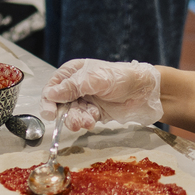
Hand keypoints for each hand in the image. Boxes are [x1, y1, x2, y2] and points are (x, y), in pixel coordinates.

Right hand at [40, 59, 161, 130]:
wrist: (145, 91)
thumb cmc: (121, 77)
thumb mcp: (96, 79)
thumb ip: (73, 87)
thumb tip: (51, 94)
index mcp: (73, 72)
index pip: (52, 87)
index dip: (49, 100)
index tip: (50, 113)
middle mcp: (76, 86)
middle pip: (59, 104)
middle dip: (66, 114)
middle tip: (73, 122)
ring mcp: (85, 100)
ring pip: (71, 114)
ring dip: (77, 119)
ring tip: (89, 121)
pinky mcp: (93, 112)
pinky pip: (82, 119)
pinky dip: (86, 121)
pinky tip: (94, 119)